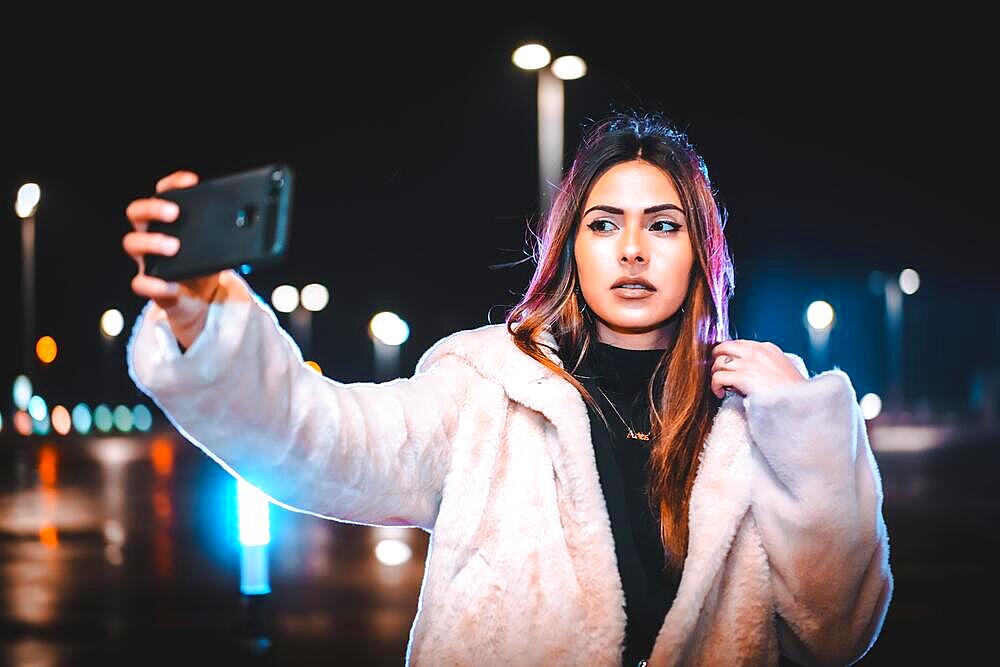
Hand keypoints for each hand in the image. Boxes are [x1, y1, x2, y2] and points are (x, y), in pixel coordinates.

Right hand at [123, 170, 221, 348]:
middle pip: (137, 212)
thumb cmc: (208, 265)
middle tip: (174, 213)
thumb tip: (253, 221)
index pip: (163, 192)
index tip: (191, 181)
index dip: (173, 183)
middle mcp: (152, 234)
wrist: (204, 299)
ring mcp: (148, 259)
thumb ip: (228, 233)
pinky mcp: (152, 285)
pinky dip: (154, 284)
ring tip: (174, 247)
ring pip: (131, 243)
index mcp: (168, 221)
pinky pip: (141, 283)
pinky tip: (172, 284)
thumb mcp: (219, 246)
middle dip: (153, 208)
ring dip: (152, 242)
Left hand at [710, 339, 806, 399]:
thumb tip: (742, 370)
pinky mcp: (743, 378)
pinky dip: (715, 385)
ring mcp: (750, 364)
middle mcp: (757, 353)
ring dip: (716, 374)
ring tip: (720, 386)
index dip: (727, 353)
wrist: (799, 405)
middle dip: (717, 359)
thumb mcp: (781, 369)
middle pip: (724, 347)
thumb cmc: (792, 393)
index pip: (738, 343)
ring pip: (718, 363)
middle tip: (718, 372)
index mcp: (768, 349)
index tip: (726, 364)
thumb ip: (763, 364)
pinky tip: (720, 392)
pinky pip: (717, 377)